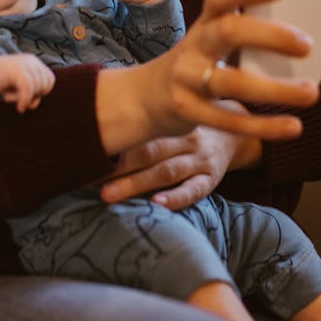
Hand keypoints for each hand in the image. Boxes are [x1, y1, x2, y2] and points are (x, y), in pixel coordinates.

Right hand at [0, 53, 55, 112]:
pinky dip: (25, 101)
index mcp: (34, 63)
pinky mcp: (17, 69)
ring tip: (10, 96)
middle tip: (16, 96)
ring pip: (37, 88)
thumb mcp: (18, 88)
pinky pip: (29, 89)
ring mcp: (24, 64)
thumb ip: (30, 94)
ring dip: (25, 98)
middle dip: (34, 96)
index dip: (41, 93)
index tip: (26, 96)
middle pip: (46, 85)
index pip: (49, 80)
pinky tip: (19, 108)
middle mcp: (31, 61)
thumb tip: (34, 103)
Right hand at [96, 0, 320, 154]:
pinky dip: (263, 126)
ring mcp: (187, 79)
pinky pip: (227, 121)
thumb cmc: (203, 64)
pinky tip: (292, 127)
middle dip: (269, 36)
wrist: (147, 98)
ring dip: (275, 88)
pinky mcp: (187, 111)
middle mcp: (195, 45)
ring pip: (231, 82)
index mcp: (206, 21)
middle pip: (229, 32)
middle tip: (306, 44)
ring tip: (311, 93)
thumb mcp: (228, 46)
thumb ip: (276, 43)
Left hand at [99, 121, 261, 210]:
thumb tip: (97, 124)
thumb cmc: (192, 126)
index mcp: (170, 121)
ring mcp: (199, 158)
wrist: (238, 130)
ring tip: (108, 195)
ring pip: (166, 171)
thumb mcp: (174, 114)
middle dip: (116, 166)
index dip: (111, 144)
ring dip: (135, 183)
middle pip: (147, 152)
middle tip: (86, 179)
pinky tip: (158, 205)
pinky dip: (177, 197)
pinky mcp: (212, 178)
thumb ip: (145, 120)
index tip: (82, 155)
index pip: (137, 132)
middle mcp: (184, 138)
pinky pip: (195, 189)